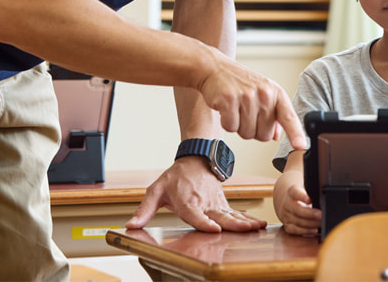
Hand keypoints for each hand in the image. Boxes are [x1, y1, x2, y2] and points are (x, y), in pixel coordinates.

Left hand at [126, 157, 266, 231]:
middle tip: (247, 230)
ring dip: (245, 222)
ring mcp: (215, 203)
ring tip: (257, 227)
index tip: (214, 229)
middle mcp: (204, 203)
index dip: (204, 223)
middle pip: (220, 217)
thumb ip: (144, 210)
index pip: (196, 214)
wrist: (196, 158)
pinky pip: (235, 213)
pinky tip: (258, 224)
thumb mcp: (156, 190)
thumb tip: (130, 225)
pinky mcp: (222, 204)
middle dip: (234, 225)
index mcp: (187, 201)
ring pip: (231, 215)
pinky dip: (247, 218)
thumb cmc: (176, 176)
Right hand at [196, 55, 306, 150]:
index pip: (289, 117)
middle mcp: (264, 94)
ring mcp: (247, 96)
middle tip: (246, 113)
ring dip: (239, 127)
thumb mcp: (263, 93)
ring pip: (247, 133)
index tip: (301, 146)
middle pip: (264, 135)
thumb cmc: (241, 83)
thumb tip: (276, 136)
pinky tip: (226, 109)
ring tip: (236, 109)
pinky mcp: (229, 100)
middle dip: (254, 130)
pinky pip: (231, 127)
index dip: (296, 134)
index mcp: (276, 93)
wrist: (216, 68)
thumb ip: (273, 115)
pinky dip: (227, 123)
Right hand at [278, 184, 321, 235]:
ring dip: (311, 224)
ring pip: (298, 221)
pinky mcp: (287, 226)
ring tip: (321, 223)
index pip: (295, 193)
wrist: (287, 202)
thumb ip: (312, 191)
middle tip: (321, 215)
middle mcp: (287, 204)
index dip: (302, 196)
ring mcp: (286, 216)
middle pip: (297, 210)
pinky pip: (296, 231)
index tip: (309, 200)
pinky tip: (315, 231)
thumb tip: (323, 195)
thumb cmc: (301, 195)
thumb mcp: (305, 189)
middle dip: (310, 214)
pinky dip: (306, 231)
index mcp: (291, 192)